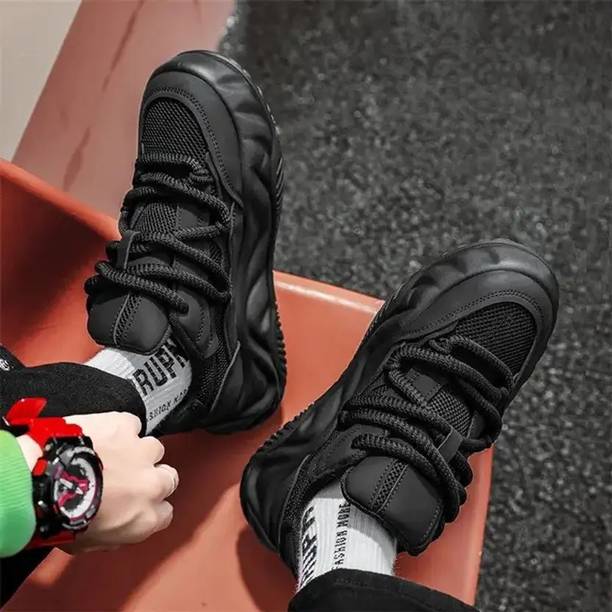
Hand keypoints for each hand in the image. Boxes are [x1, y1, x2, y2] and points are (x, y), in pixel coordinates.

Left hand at [58, 412, 177, 552]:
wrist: (44, 482)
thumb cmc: (59, 515)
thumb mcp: (87, 543)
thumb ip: (112, 534)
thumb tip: (112, 528)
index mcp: (145, 518)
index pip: (165, 513)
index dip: (151, 506)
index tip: (138, 503)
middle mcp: (152, 483)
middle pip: (168, 477)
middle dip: (152, 476)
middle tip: (129, 477)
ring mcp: (141, 451)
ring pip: (153, 448)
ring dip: (137, 451)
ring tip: (113, 454)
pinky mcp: (125, 426)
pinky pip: (132, 424)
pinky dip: (120, 428)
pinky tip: (103, 435)